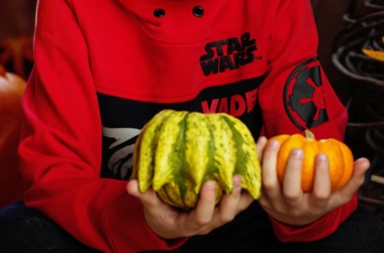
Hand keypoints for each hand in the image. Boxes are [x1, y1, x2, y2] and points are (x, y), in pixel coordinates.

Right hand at [126, 176, 252, 238]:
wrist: (171, 221)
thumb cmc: (161, 213)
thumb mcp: (151, 207)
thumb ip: (144, 196)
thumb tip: (130, 186)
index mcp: (191, 224)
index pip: (202, 217)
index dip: (207, 202)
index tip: (208, 184)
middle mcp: (209, 221)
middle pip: (227, 214)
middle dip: (233, 197)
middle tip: (236, 175)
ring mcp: (220, 213)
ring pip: (240, 205)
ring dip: (247, 187)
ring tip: (251, 165)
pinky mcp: (227, 204)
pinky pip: (242, 196)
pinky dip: (250, 181)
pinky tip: (253, 160)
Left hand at [257, 136, 368, 226]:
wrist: (292, 217)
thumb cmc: (318, 200)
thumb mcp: (337, 196)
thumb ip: (352, 180)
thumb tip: (364, 161)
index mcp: (314, 208)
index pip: (320, 194)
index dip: (322, 176)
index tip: (323, 155)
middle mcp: (293, 208)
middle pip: (291, 192)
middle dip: (293, 169)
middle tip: (298, 148)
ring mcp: (273, 203)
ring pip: (268, 183)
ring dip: (270, 161)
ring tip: (276, 141)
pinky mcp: (259, 196)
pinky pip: (255, 175)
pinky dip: (258, 157)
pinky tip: (263, 140)